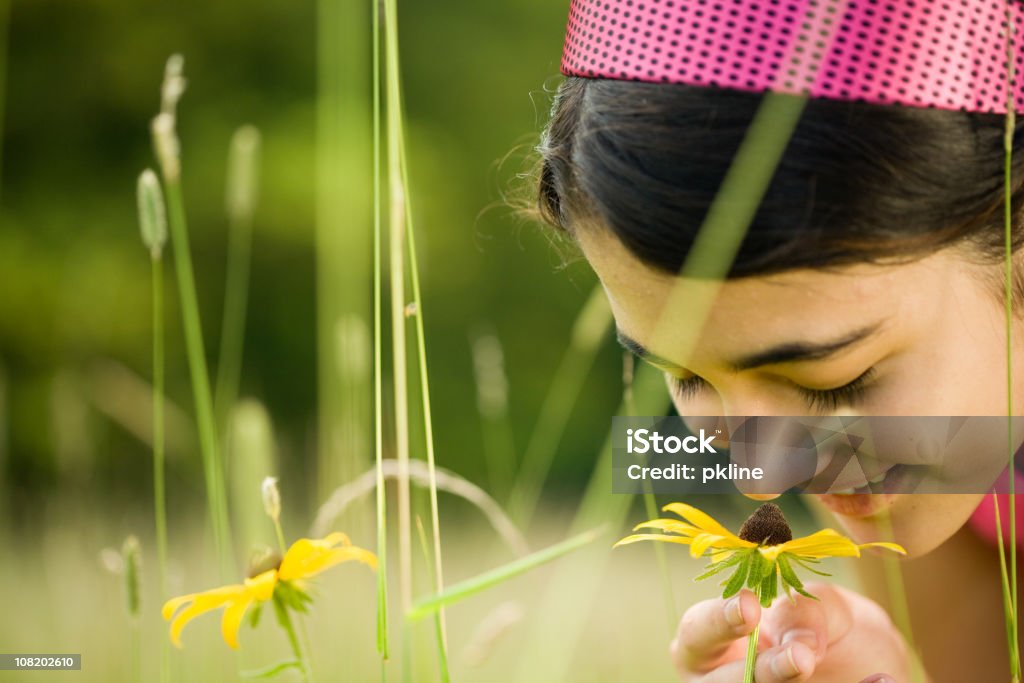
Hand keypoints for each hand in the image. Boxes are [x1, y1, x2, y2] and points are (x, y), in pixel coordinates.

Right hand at [670, 583, 912, 681]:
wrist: (873, 672)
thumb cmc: (830, 631)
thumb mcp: (825, 608)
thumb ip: (807, 609)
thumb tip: (800, 641)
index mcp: (709, 642)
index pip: (698, 630)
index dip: (719, 620)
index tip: (751, 607)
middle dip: (764, 671)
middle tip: (802, 656)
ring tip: (850, 671)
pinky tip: (881, 682)